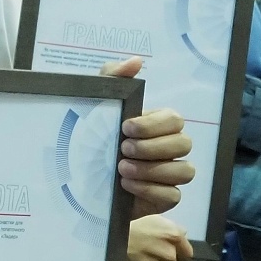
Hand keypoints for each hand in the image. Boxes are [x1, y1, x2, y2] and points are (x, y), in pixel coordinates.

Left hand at [98, 59, 195, 215]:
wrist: (74, 182)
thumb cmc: (90, 141)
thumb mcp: (95, 106)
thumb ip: (112, 78)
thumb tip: (136, 61)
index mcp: (156, 125)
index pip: (175, 119)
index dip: (154, 124)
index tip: (126, 127)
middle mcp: (168, 149)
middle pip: (184, 144)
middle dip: (153, 147)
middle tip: (122, 149)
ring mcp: (168, 175)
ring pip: (185, 171)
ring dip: (153, 170)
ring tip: (122, 169)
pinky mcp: (163, 199)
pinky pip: (173, 196)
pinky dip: (150, 190)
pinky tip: (126, 186)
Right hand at [125, 215, 191, 260]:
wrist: (105, 237)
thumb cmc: (127, 221)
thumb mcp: (151, 217)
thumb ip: (169, 228)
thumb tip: (180, 235)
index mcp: (173, 235)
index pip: (187, 252)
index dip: (178, 251)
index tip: (168, 248)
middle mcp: (169, 253)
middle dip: (164, 258)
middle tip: (150, 251)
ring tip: (136, 255)